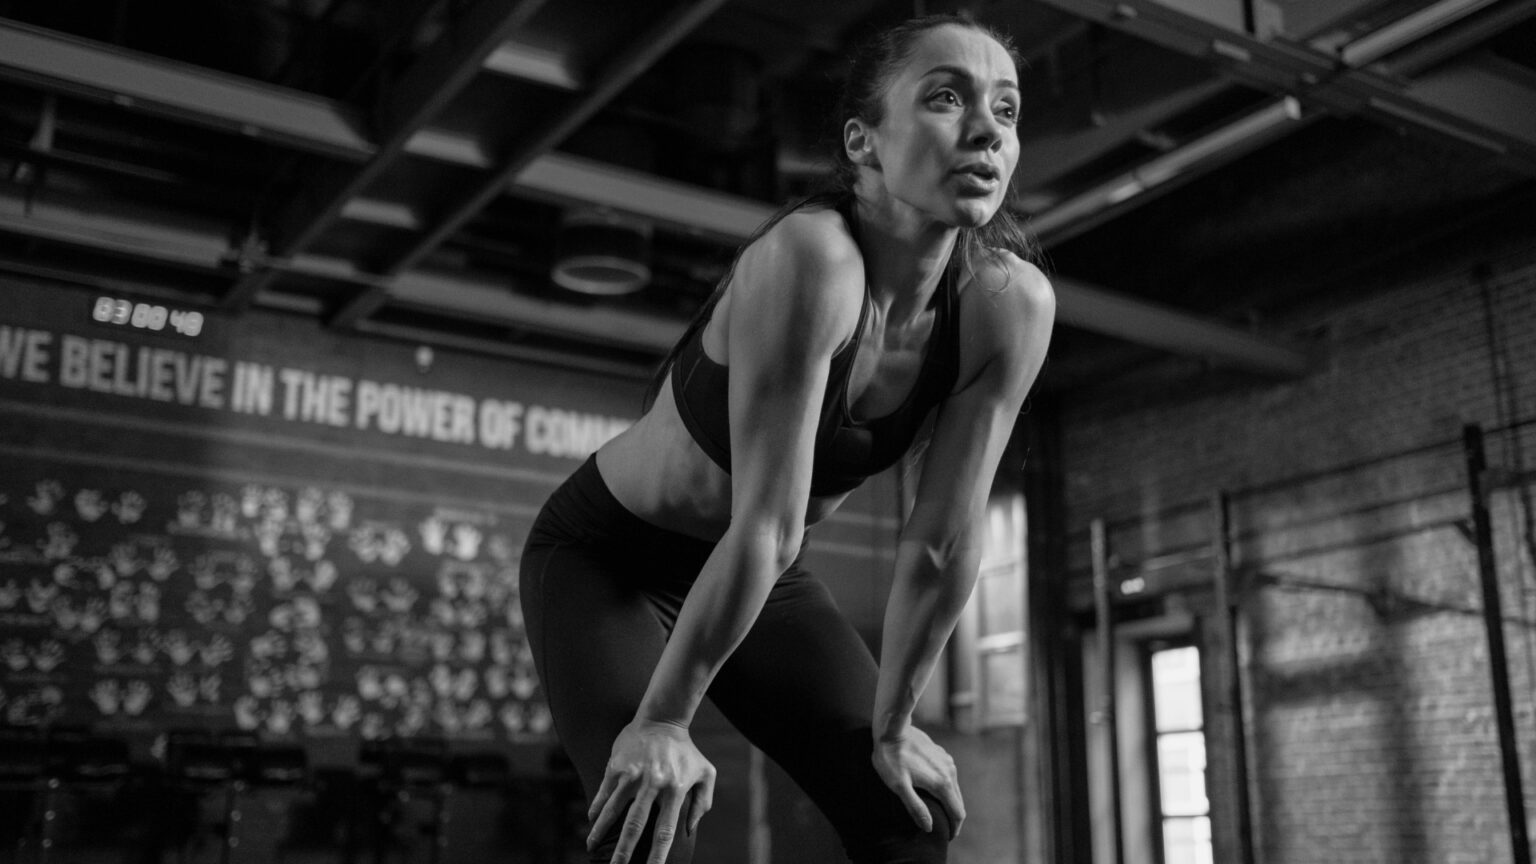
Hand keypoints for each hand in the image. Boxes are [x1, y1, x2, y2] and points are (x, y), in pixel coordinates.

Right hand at [588, 718, 715, 863]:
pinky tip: (591, 821)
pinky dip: (597, 808)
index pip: (665, 831)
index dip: (657, 855)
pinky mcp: (617, 765)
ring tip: (592, 848)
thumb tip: (690, 829)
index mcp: (675, 790)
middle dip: (623, 851)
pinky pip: (605, 792)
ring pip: (613, 809)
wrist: (663, 719)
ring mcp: (633, 774)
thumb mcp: (706, 774)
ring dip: (600, 831)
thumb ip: (702, 803)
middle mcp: (653, 784)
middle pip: (634, 825)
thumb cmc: (686, 751)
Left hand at [871, 725, 964, 838]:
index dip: (954, 827)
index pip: (957, 812)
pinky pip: (949, 776)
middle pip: (958, 801)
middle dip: (953, 817)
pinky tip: (933, 789)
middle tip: (944, 829)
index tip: (948, 837)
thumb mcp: (899, 786)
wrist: (891, 729)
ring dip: (949, 801)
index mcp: (942, 783)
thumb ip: (915, 807)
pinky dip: (945, 787)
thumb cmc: (891, 759)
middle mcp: (950, 772)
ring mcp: (947, 761)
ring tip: (939, 811)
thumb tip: (929, 827)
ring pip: (954, 788)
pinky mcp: (942, 754)